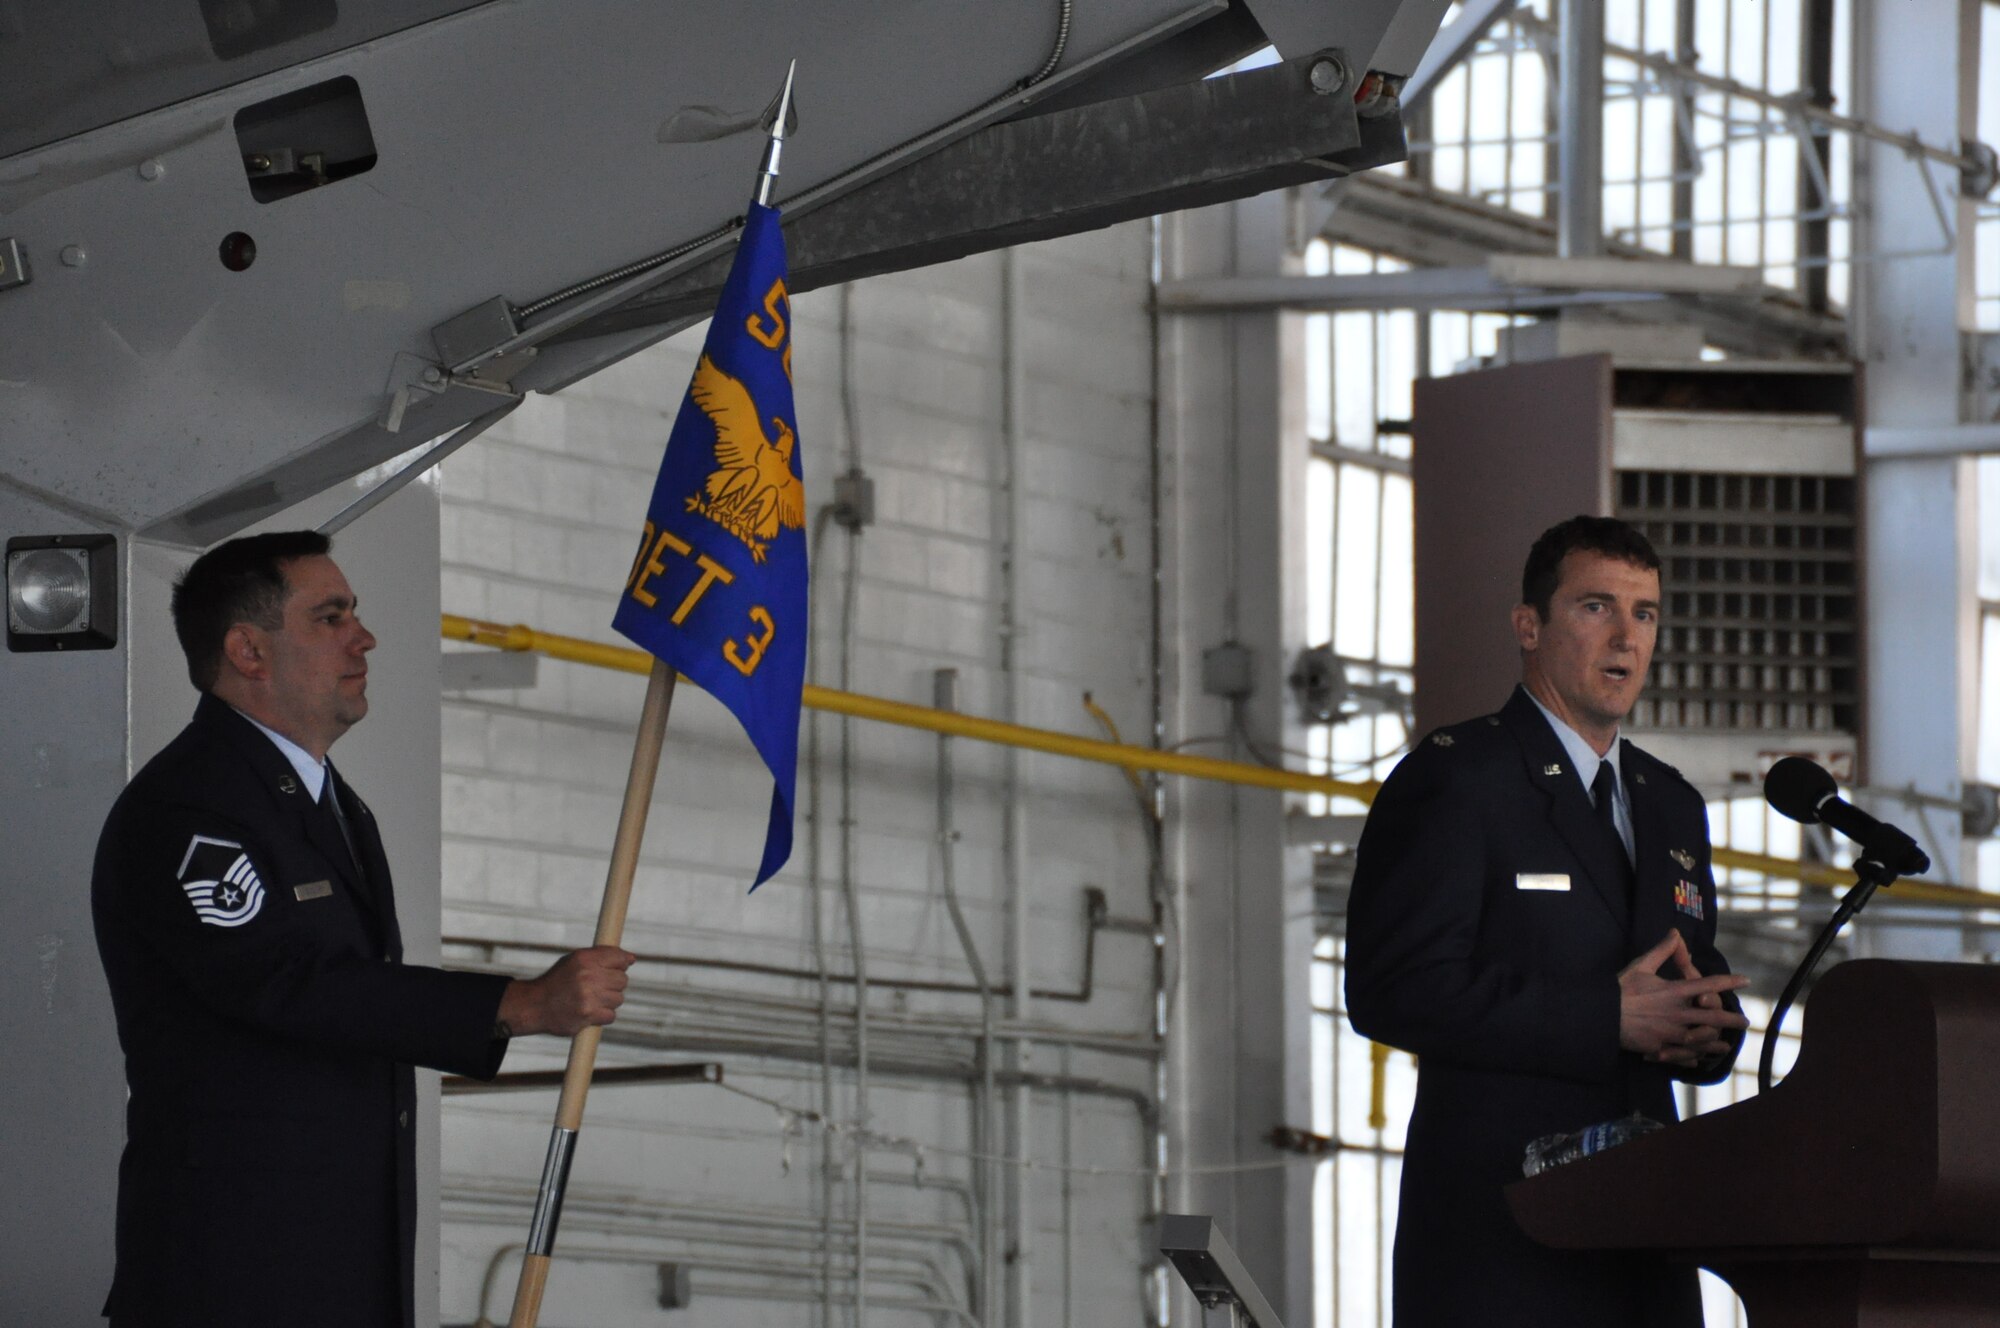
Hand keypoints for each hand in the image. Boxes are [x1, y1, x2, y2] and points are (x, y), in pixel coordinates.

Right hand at [495, 946, 635, 1037]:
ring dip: (609, 1001)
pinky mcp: (587, 1016)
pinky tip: (591, 1011)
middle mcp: (587, 976)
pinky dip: (604, 1015)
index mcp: (584, 959)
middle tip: (600, 987)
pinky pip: (611, 1015)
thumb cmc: (558, 981)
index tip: (618, 968)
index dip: (622, 963)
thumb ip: (602, 956)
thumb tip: (632, 959)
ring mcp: (588, 997)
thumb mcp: (575, 960)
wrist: (534, 1005)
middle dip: (615, 984)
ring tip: (592, 1000)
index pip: (619, 957)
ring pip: (618, 999)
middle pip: (622, 980)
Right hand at [1618, 931, 1748, 1067]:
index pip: (1708, 985)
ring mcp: (1670, 1032)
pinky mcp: (1660, 1047)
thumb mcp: (1641, 966)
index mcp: (1674, 991)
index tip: (1745, 981)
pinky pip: (1682, 1055)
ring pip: (1702, 1040)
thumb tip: (1676, 933)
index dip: (1729, 982)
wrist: (1603, 1015)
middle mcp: (1677, 1013)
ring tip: (1726, 1045)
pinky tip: (1699, 1060)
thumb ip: (1662, 950)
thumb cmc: (1621, 989)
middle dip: (1732, 1020)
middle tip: (1745, 1022)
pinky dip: (1692, 1058)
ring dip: (1717, 1043)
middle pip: (1713, 1018)